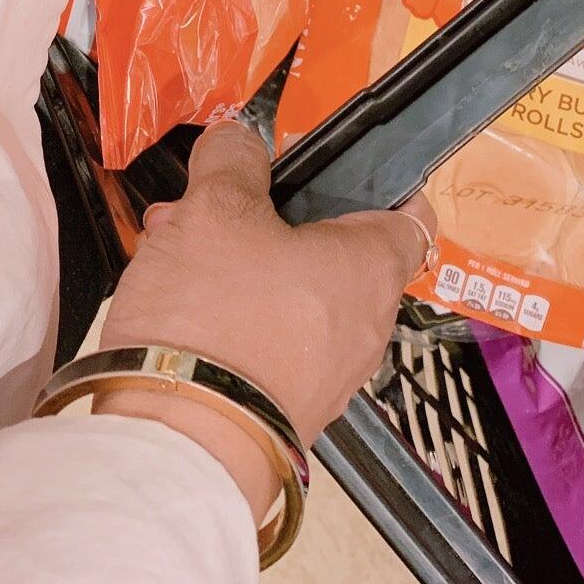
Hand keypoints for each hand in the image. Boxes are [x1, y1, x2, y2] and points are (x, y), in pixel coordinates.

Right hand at [95, 121, 434, 524]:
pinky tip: (175, 306)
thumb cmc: (216, 319)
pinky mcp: (284, 410)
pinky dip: (229, 318)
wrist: (179, 444)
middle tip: (215, 206)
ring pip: (291, 297)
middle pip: (330, 253)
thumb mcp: (214, 207)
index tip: (335, 166)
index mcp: (369, 268)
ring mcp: (327, 377)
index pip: (408, 213)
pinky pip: (267, 345)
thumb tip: (238, 140)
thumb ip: (232, 160)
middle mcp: (364, 327)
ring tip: (174, 252)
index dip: (376, 181)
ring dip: (238, 267)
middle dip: (266, 221)